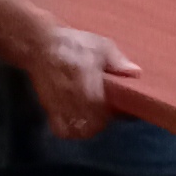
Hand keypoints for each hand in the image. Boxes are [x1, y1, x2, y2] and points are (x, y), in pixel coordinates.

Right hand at [29, 24, 137, 139]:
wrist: (39, 44)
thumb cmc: (73, 44)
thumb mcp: (100, 46)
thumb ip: (117, 61)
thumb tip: (136, 73)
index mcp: (89, 85)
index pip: (106, 111)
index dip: (119, 115)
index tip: (126, 110)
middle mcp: (74, 100)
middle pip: (92, 126)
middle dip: (102, 123)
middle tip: (108, 115)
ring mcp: (60, 106)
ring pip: (76, 131)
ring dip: (87, 129)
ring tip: (93, 120)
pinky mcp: (49, 108)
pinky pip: (60, 129)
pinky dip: (70, 130)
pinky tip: (76, 122)